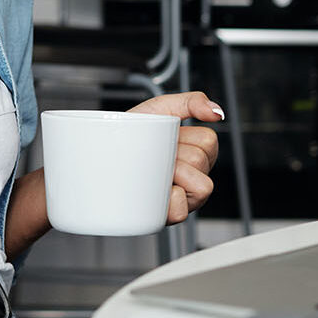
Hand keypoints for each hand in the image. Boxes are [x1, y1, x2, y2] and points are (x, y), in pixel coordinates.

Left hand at [127, 91, 222, 223]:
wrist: (100, 152)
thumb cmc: (131, 133)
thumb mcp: (159, 109)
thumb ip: (191, 102)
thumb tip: (217, 113)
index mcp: (196, 152)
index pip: (208, 141)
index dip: (184, 137)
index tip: (166, 138)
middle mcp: (194, 177)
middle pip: (201, 162)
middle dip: (175, 155)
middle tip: (155, 156)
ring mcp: (183, 198)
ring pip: (200, 187)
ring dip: (172, 176)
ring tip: (153, 172)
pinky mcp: (168, 216)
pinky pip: (182, 211)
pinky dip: (169, 201)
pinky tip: (154, 191)